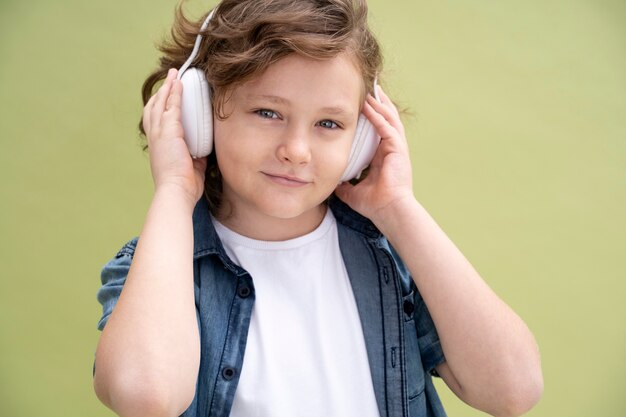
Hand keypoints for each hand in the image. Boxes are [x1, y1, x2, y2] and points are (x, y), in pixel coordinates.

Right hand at [142, 68, 207, 206]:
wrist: (176, 192)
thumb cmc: (183, 186)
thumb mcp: (191, 167)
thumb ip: (196, 156)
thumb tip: (204, 151)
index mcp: (159, 147)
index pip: (156, 122)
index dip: (159, 108)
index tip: (165, 98)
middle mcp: (155, 138)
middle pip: (154, 107)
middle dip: (161, 92)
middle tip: (169, 79)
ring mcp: (160, 133)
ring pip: (161, 103)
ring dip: (168, 87)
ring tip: (174, 75)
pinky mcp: (168, 132)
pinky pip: (172, 107)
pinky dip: (175, 93)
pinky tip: (179, 83)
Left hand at [335, 85, 414, 223]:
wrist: (388, 211)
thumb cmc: (375, 205)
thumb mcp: (353, 191)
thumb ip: (344, 184)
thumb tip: (332, 182)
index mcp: (383, 156)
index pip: (379, 129)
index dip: (373, 115)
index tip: (363, 103)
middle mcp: (392, 149)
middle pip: (387, 119)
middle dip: (380, 102)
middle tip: (371, 87)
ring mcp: (397, 148)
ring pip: (389, 118)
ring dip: (380, 103)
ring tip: (371, 89)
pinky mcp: (397, 149)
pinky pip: (387, 127)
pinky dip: (379, 115)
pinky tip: (370, 105)